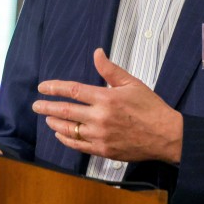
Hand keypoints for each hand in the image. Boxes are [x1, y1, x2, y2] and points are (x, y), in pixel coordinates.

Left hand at [31, 48, 182, 163]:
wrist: (167, 136)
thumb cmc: (151, 108)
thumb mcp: (132, 83)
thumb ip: (110, 69)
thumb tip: (97, 53)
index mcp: (106, 98)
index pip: (73, 91)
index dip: (55, 88)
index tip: (42, 87)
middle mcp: (100, 118)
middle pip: (66, 111)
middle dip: (47, 107)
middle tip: (36, 105)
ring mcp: (101, 136)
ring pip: (70, 130)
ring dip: (55, 123)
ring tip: (47, 118)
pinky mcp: (104, 150)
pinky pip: (79, 146)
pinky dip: (67, 140)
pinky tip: (60, 135)